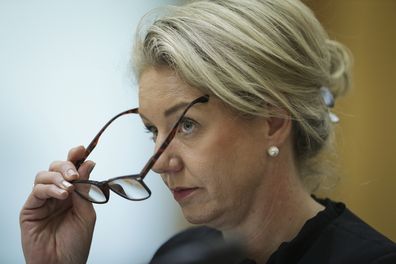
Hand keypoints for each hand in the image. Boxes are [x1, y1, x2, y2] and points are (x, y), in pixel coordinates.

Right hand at [20, 146, 95, 263]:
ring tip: (69, 188)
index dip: (76, 157)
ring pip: (44, 176)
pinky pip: (37, 191)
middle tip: (75, 173)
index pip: (72, 170)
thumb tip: (88, 165)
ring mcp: (43, 202)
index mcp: (73, 194)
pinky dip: (49, 188)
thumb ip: (86, 190)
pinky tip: (62, 194)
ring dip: (58, 177)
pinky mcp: (30, 210)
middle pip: (56, 168)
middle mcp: (57, 195)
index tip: (82, 150)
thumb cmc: (75, 244)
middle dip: (66, 165)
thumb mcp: (87, 214)